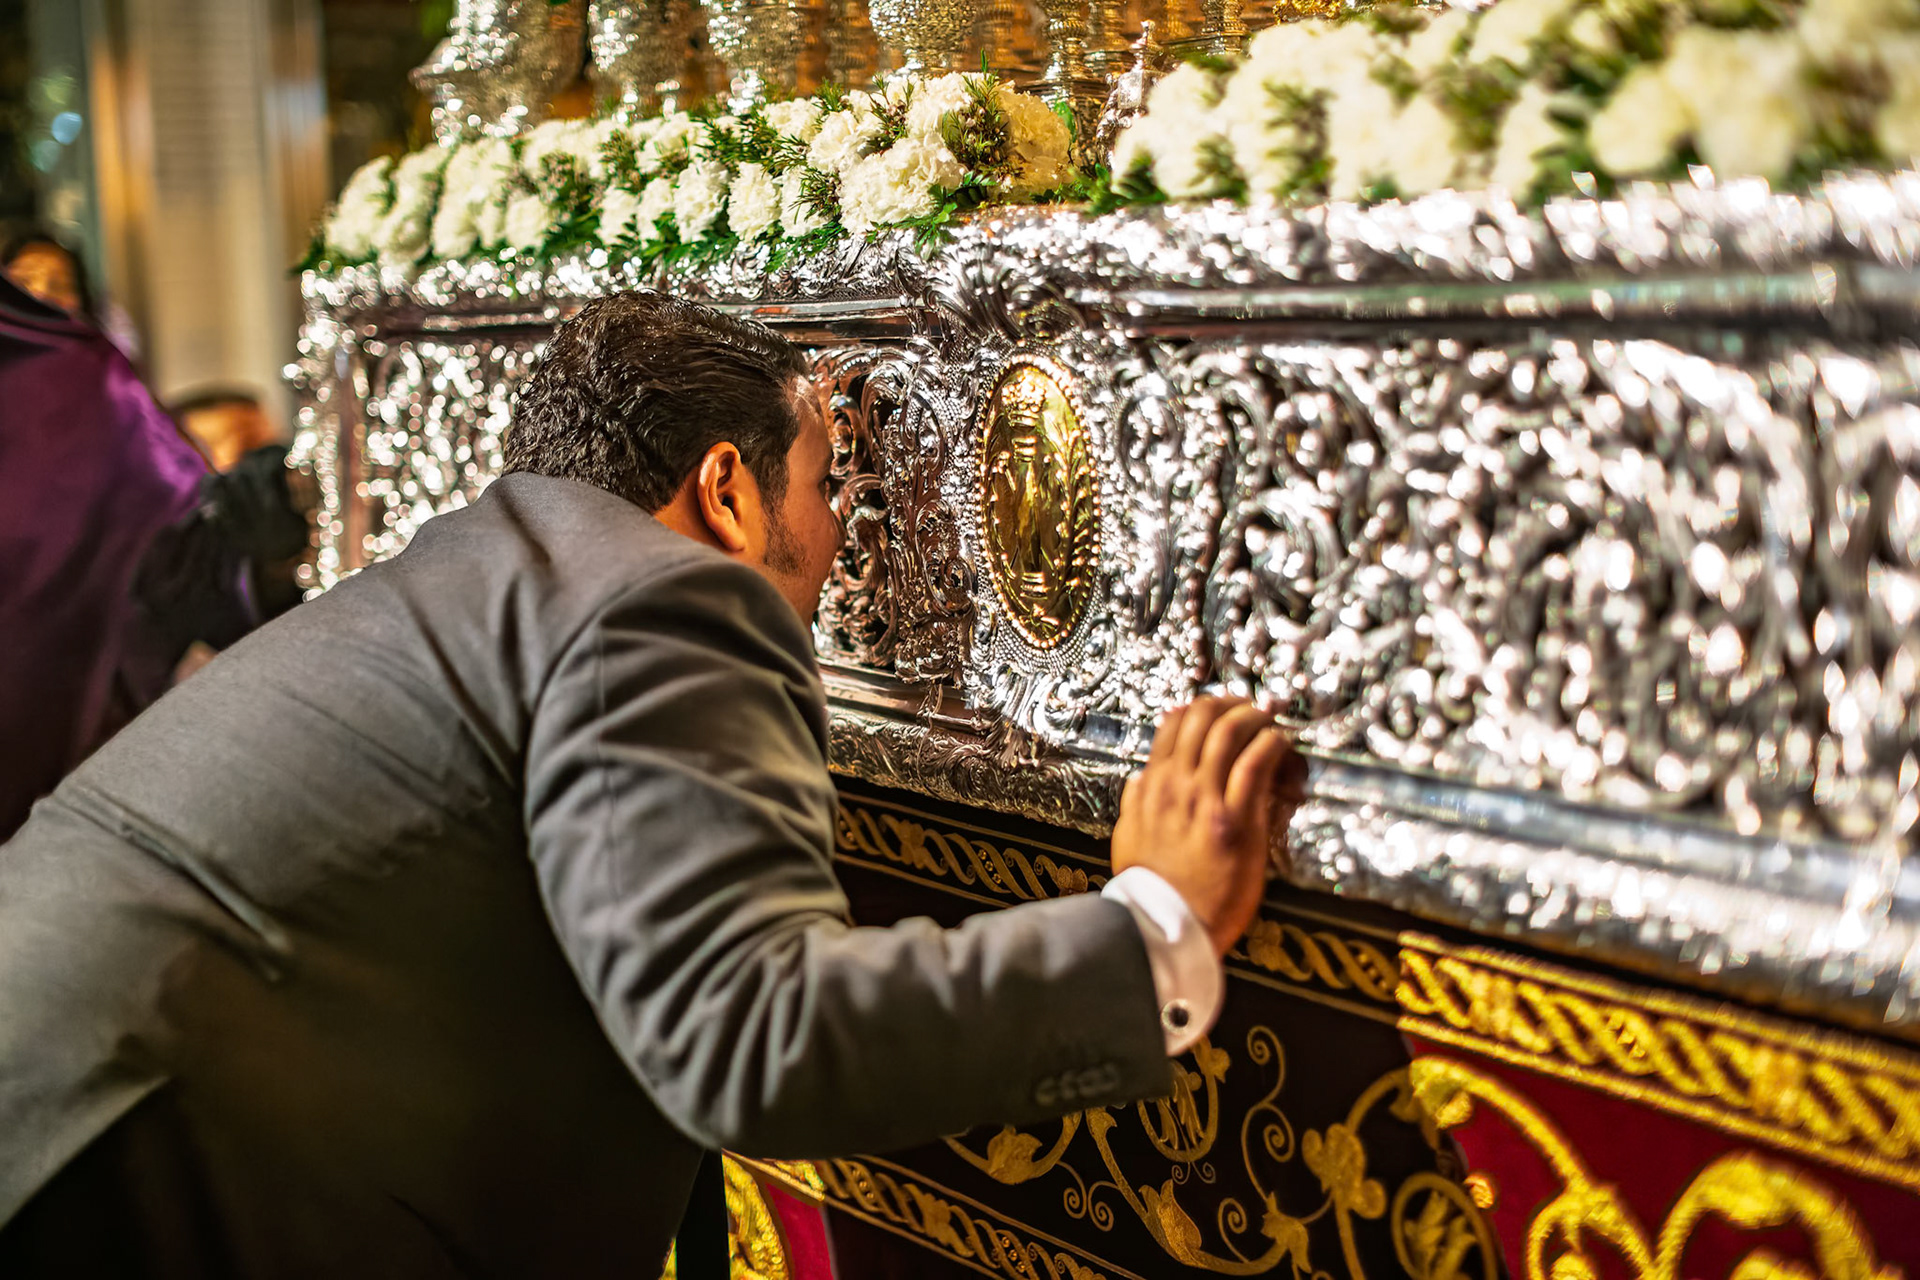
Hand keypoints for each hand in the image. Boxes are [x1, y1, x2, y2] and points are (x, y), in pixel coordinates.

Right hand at [1110, 697, 1303, 959]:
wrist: (1166, 926)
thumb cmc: (1152, 889)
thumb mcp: (1127, 837)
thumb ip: (1134, 804)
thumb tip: (1139, 779)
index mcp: (1152, 787)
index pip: (1173, 724)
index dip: (1200, 708)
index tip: (1220, 711)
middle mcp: (1177, 785)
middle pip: (1202, 718)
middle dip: (1231, 704)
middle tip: (1250, 709)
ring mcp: (1206, 800)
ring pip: (1229, 732)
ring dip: (1254, 717)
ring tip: (1270, 719)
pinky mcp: (1237, 821)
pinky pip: (1255, 765)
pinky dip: (1271, 744)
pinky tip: (1281, 744)